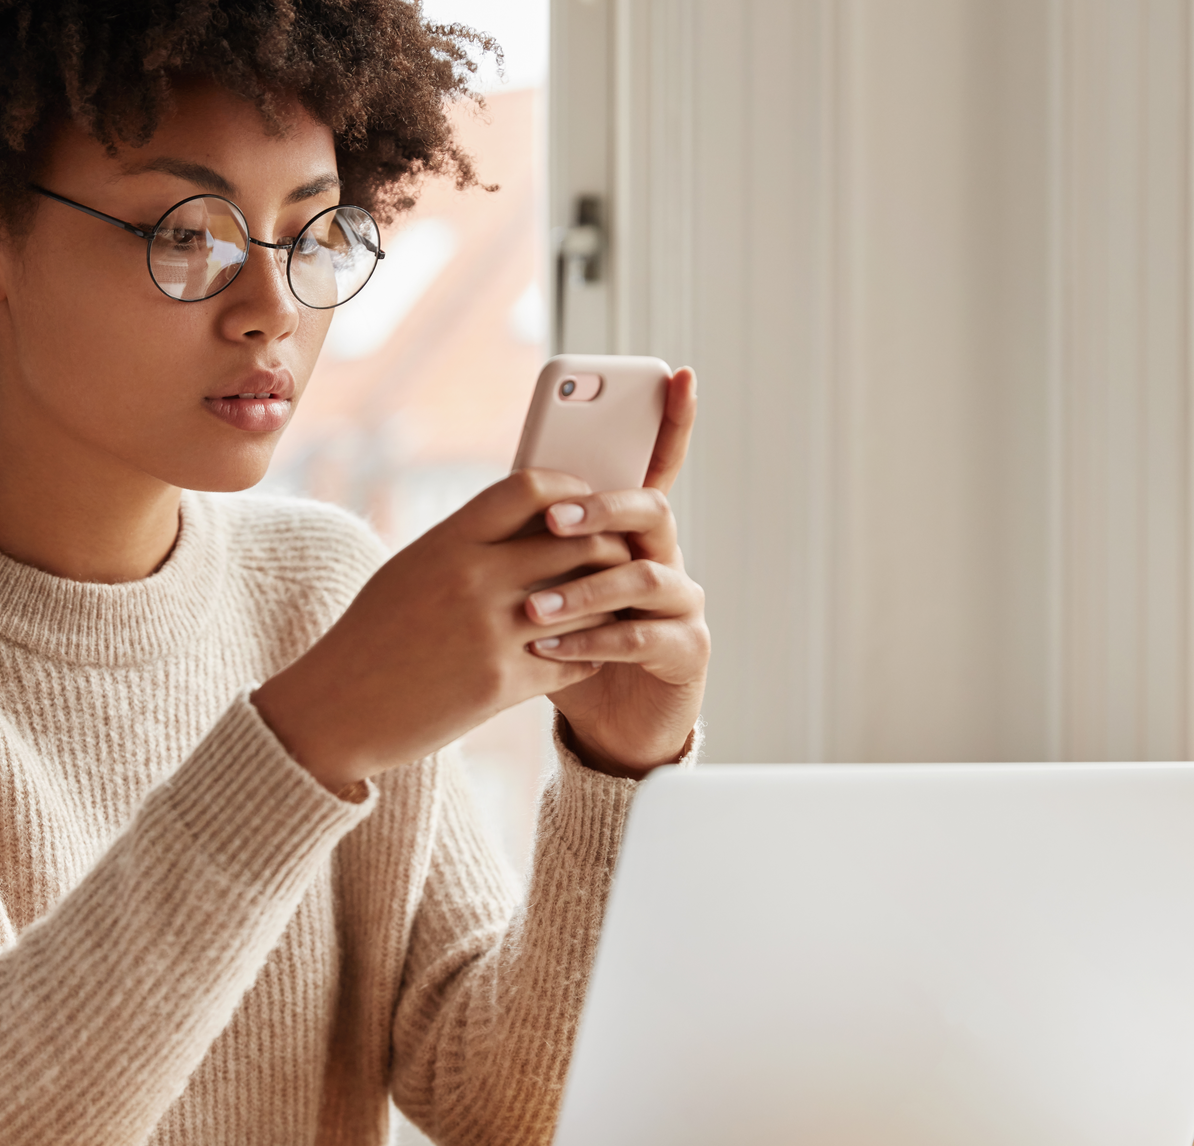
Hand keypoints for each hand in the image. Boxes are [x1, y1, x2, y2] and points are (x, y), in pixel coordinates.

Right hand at [253, 469, 633, 791]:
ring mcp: (490, 632)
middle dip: (608, 547)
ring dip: (607, 604)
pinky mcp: (502, 684)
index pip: (529, 488)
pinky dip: (590, 654)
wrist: (337, 709)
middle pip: (576, 542)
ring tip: (613, 606)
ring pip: (588, 602)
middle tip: (620, 556)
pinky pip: (576, 659)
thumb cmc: (373, 636)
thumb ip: (465, 542)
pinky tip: (589, 653)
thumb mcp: (410, 570)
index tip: (587, 500)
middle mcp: (472, 579)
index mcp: (447, 542)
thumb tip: (526, 518)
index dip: (570, 489)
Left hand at [531, 368, 706, 777]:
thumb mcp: (542, 584)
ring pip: (645, 577)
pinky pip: (643, 638)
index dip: (675, 421)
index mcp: (632, 532)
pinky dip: (592, 642)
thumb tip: (507, 486)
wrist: (603, 723)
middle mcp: (666, 558)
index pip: (658, 464)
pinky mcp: (686, 651)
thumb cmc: (565, 643)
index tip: (679, 374)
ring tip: (531, 610)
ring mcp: (683, 604)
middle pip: (652, 510)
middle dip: (604, 509)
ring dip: (584, 589)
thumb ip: (538, 539)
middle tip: (555, 520)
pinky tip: (548, 647)